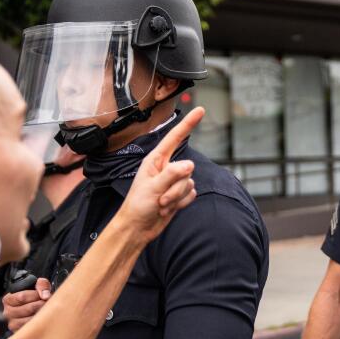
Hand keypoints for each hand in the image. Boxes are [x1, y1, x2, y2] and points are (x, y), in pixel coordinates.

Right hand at [2, 278, 51, 332]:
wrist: (35, 308)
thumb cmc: (34, 296)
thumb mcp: (37, 286)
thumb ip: (42, 284)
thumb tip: (45, 296)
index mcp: (8, 300)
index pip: (22, 296)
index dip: (36, 295)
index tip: (43, 295)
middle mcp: (7, 313)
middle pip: (28, 309)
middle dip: (41, 305)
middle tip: (47, 304)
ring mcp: (13, 324)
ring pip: (30, 320)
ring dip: (41, 315)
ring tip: (46, 311)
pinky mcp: (19, 333)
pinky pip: (31, 330)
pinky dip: (39, 324)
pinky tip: (42, 320)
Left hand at [119, 107, 203, 235]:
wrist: (138, 229)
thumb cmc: (138, 206)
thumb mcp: (152, 188)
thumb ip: (171, 174)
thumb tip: (190, 164)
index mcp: (156, 160)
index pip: (175, 137)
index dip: (189, 123)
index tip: (201, 109)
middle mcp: (166, 168)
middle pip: (187, 168)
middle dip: (176, 186)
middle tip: (160, 199)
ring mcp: (174, 182)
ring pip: (190, 182)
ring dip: (177, 197)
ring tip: (161, 205)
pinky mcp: (179, 195)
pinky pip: (191, 194)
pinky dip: (181, 203)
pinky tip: (169, 209)